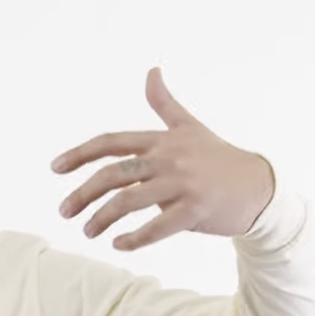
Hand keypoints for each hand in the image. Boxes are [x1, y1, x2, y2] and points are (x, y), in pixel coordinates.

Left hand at [51, 68, 274, 250]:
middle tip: (64, 211)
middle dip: (83, 193)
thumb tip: (151, 70)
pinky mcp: (196, 209)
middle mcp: (169, 158)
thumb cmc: (218, 158)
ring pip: (129, 201)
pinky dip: (134, 238)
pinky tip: (117, 245)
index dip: (80, 154)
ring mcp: (183, 184)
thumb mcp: (189, 127)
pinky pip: (157, 227)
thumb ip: (164, 103)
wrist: (260, 187)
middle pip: (113, 174)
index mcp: (162, 140)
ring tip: (87, 231)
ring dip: (102, 218)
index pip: (111, 143)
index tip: (55, 168)